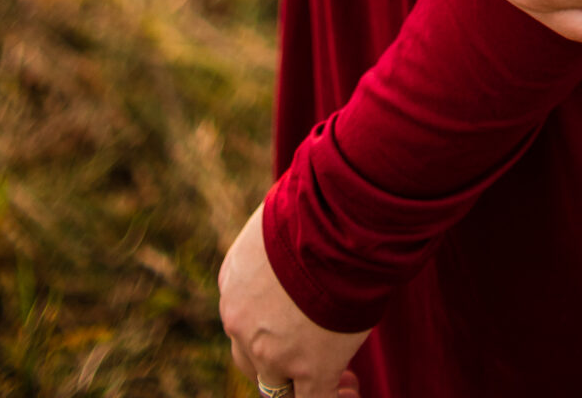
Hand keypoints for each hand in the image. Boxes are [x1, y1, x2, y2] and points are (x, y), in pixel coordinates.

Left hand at [220, 202, 367, 396]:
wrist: (340, 220)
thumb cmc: (323, 203)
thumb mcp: (284, 218)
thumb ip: (282, 243)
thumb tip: (304, 236)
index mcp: (233, 281)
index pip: (242, 317)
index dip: (268, 325)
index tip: (295, 322)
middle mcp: (241, 321)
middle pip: (248, 357)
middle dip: (278, 358)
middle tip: (310, 353)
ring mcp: (273, 350)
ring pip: (275, 385)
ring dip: (300, 383)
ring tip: (337, 379)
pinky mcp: (310, 367)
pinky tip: (348, 389)